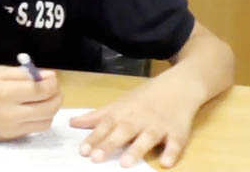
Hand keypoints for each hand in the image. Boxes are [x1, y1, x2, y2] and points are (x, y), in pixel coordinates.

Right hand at [0, 65, 61, 140]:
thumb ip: (22, 74)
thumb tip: (47, 75)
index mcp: (6, 92)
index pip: (42, 89)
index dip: (53, 82)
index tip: (51, 77)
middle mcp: (11, 113)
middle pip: (49, 107)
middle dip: (57, 95)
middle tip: (53, 87)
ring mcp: (11, 128)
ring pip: (46, 121)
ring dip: (52, 109)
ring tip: (44, 98)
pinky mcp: (10, 137)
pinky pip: (35, 129)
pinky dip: (41, 118)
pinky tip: (33, 109)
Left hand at [70, 81, 196, 167]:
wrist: (178, 86)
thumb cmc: (144, 98)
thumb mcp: (118, 104)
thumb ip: (96, 116)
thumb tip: (71, 122)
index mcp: (123, 114)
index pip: (105, 126)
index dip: (93, 138)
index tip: (82, 151)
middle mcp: (139, 120)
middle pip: (122, 132)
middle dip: (109, 145)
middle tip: (96, 159)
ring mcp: (159, 126)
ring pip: (147, 138)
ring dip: (136, 150)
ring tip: (125, 164)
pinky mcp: (178, 132)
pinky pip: (176, 143)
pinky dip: (172, 153)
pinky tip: (166, 163)